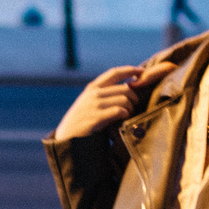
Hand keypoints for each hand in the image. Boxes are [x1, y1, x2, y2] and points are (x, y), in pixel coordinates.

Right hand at [52, 60, 173, 141]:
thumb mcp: (88, 102)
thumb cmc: (82, 121)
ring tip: (128, 114)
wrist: (66, 138)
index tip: (142, 72)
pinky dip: (125, 114)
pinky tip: (123, 118)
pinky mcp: (96, 117)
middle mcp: (93, 93)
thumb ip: (103, 94)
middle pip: (124, 89)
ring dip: (130, 108)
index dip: (130, 70)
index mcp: (92, 88)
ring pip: (124, 100)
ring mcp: (94, 105)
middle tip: (135, 105)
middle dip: (134, 97)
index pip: (114, 73)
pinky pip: (119, 111)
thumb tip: (128, 88)